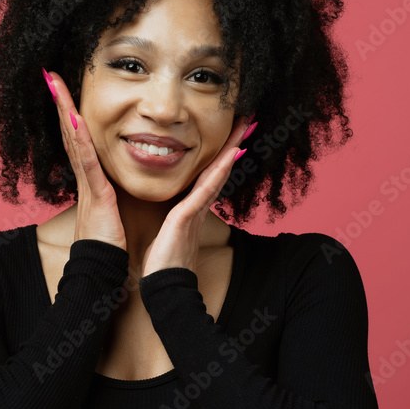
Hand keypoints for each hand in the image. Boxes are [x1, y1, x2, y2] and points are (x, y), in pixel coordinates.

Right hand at [43, 68, 126, 250]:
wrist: (102, 270)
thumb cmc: (110, 246)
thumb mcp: (112, 213)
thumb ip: (114, 197)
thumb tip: (117, 188)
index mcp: (93, 181)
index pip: (80, 141)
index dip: (72, 115)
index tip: (66, 91)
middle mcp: (86, 179)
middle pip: (71, 133)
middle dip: (62, 103)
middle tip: (51, 75)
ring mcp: (88, 186)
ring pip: (74, 140)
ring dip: (65, 111)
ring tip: (55, 84)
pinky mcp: (96, 196)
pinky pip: (87, 163)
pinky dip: (80, 141)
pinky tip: (75, 120)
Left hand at [140, 115, 251, 276]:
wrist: (165, 287)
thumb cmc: (163, 263)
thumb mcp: (167, 232)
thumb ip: (171, 218)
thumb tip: (170, 212)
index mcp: (191, 208)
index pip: (208, 175)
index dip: (220, 154)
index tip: (230, 134)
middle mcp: (198, 206)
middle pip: (219, 169)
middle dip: (233, 145)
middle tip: (246, 121)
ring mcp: (196, 211)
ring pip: (217, 174)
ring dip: (231, 150)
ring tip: (243, 128)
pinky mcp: (187, 217)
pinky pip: (205, 190)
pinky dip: (218, 172)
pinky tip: (228, 156)